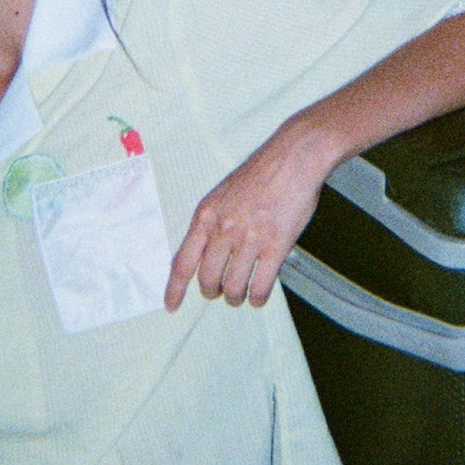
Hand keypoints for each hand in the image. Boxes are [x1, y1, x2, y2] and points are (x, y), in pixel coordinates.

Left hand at [165, 123, 332, 311]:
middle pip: (208, 279)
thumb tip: (204, 255)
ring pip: (233, 287)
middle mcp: (223, 229)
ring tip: (241, 295)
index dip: (175, 289)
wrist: (292, 158)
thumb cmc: (260, 174)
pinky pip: (260, 286)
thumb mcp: (222, 195)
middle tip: (221, 292)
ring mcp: (249, 239)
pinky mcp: (275, 246)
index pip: (182, 262)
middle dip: (213, 292)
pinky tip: (259, 296)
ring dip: (236, 297)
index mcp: (206, 216)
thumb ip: (211, 224)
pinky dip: (257, 298)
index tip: (171, 306)